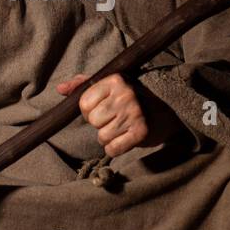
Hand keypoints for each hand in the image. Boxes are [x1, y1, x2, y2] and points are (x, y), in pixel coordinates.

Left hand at [56, 73, 183, 157]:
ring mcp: (134, 114)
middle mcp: (125, 95)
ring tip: (123, 127)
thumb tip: (60, 89)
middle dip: (101, 124)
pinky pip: (112, 149)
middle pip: (93, 121)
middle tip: (117, 118)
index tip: (104, 107)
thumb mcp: (110, 85)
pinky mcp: (141, 133)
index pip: (83, 103)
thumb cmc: (133, 98)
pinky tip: (127, 138)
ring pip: (102, 137)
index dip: (90, 110)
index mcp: (115, 80)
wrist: (168, 112)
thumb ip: (84, 85)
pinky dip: (117, 148)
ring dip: (110, 137)